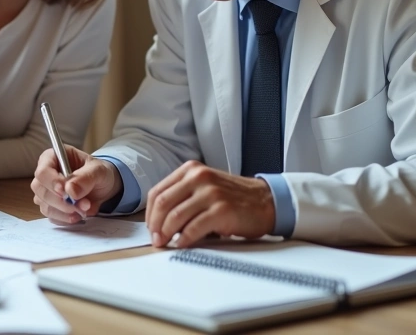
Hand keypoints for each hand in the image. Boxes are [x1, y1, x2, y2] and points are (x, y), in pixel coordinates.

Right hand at [30, 146, 121, 224]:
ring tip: (85, 208)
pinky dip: (65, 219)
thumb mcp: (98, 170)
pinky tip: (78, 215)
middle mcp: (45, 175)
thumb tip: (70, 190)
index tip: (66, 192)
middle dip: (61, 201)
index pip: (42, 172)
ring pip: (45, 205)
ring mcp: (46, 192)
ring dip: (65, 212)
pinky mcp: (50, 207)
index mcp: (52, 158)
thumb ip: (85, 177)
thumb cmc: (98, 172)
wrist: (103, 187)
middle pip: (40, 190)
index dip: (52, 183)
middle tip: (83, 203)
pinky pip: (51, 217)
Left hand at [145, 161, 274, 247]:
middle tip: (156, 240)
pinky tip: (183, 245)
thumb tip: (158, 222)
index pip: (157, 191)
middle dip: (154, 225)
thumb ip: (183, 196)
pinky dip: (185, 239)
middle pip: (162, 203)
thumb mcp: (205, 187)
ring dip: (167, 234)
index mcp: (190, 170)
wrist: (266, 201)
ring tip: (166, 243)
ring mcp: (211, 193)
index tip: (150, 228)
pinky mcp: (222, 210)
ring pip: (175, 216)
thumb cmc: (233, 198)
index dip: (149, 213)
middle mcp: (199, 177)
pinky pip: (194, 228)